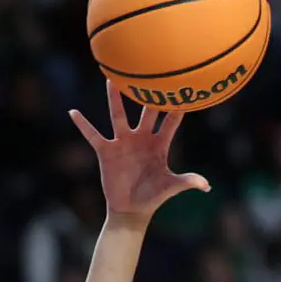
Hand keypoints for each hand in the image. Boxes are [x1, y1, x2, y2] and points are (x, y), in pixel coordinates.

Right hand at [69, 80, 209, 222]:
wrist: (133, 210)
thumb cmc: (154, 196)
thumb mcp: (171, 187)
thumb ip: (188, 181)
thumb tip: (207, 186)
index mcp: (159, 144)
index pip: (171, 121)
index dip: (177, 107)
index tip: (183, 87)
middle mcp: (141, 138)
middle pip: (146, 112)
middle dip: (148, 94)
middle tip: (151, 71)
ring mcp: (123, 142)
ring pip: (119, 115)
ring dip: (115, 99)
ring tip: (111, 80)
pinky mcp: (107, 151)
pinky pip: (93, 135)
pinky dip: (83, 125)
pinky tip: (73, 112)